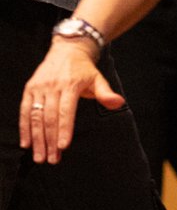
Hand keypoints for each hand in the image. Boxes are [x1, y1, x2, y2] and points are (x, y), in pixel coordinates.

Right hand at [20, 39, 124, 163]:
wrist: (67, 49)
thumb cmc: (83, 68)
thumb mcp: (97, 78)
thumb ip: (106, 93)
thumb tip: (119, 103)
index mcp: (71, 84)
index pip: (66, 110)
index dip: (64, 129)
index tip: (64, 146)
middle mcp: (53, 85)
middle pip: (50, 117)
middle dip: (50, 141)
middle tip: (52, 159)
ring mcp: (40, 87)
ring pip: (36, 116)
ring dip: (37, 139)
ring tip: (40, 157)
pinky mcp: (30, 88)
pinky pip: (24, 110)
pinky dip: (24, 128)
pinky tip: (26, 143)